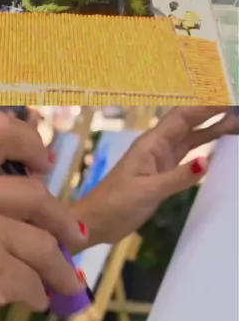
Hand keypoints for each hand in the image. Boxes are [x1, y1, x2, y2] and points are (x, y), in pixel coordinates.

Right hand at [0, 111, 85, 320]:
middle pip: (34, 192)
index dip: (30, 142)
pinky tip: (29, 304)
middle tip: (74, 237)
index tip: (44, 166)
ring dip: (58, 267)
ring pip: (43, 243)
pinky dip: (37, 296)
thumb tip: (24, 205)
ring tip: (59, 283)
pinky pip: (34, 281)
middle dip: (62, 220)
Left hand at [75, 107, 238, 247]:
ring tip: (236, 123)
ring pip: (190, 138)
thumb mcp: (148, 191)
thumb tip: (206, 162)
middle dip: (212, 113)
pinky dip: (203, 149)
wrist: (96, 222)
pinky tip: (216, 147)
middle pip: (188, 123)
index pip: (182, 117)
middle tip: (237, 108)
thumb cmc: (116, 203)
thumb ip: (177, 177)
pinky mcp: (161, 174)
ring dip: (211, 129)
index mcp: (151, 144)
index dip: (205, 105)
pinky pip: (186, 156)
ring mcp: (159, 160)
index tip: (227, 98)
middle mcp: (157, 147)